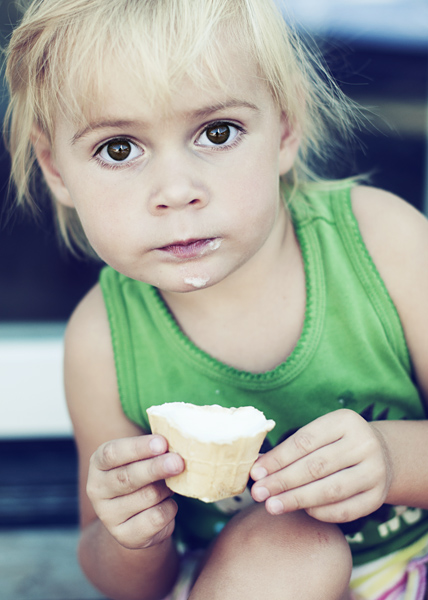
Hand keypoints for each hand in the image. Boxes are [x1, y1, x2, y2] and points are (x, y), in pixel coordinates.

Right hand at [86, 435, 183, 548]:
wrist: (135, 516)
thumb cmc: (142, 474)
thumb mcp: (141, 457)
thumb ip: (153, 450)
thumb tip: (177, 445)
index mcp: (98, 463)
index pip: (112, 453)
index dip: (138, 448)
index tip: (162, 443)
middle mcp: (97, 490)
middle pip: (128, 478)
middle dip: (156, 468)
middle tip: (178, 462)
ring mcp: (108, 516)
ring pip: (147, 497)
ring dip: (167, 488)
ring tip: (171, 484)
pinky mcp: (124, 536)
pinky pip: (156, 518)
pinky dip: (170, 508)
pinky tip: (168, 503)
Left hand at [250, 409, 392, 522]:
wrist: (382, 454)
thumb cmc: (336, 443)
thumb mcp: (318, 435)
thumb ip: (290, 449)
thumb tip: (256, 466)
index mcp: (345, 421)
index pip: (304, 442)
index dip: (278, 459)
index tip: (255, 472)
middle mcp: (364, 444)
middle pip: (316, 467)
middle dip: (283, 481)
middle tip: (258, 493)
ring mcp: (375, 471)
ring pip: (330, 490)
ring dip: (297, 500)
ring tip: (272, 506)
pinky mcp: (378, 496)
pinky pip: (345, 510)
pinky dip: (319, 512)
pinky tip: (301, 511)